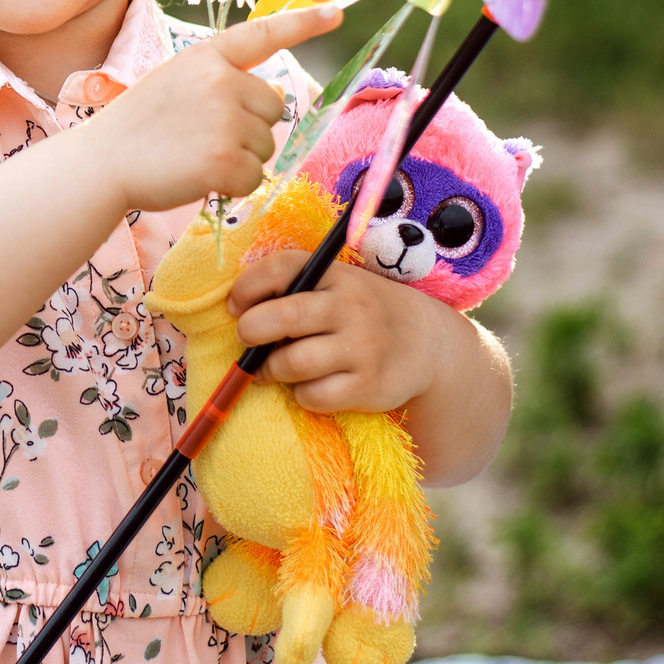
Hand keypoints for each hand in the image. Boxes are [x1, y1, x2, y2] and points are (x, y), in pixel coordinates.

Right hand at [79, 6, 341, 213]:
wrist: (101, 163)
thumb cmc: (138, 128)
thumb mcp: (176, 82)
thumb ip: (222, 81)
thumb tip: (274, 95)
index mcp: (207, 56)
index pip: (264, 34)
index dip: (304, 24)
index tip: (336, 13)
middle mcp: (222, 81)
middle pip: (274, 108)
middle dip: (252, 127)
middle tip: (206, 137)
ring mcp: (225, 119)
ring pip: (266, 146)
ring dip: (240, 159)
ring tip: (194, 156)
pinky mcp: (225, 159)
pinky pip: (254, 177)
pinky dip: (232, 185)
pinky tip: (199, 177)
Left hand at [227, 248, 452, 414]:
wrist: (427, 343)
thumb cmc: (362, 313)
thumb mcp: (337, 287)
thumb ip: (294, 290)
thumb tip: (236, 311)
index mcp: (336, 275)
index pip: (282, 268)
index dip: (247, 287)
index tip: (235, 306)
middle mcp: (350, 306)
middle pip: (283, 316)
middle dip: (251, 330)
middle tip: (247, 339)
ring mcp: (362, 347)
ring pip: (292, 363)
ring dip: (271, 369)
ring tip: (273, 368)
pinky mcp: (368, 386)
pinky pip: (313, 396)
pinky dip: (301, 394)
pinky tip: (310, 386)